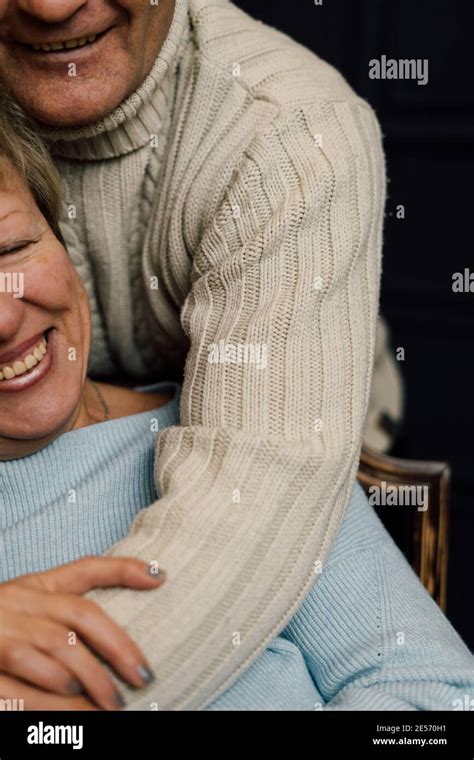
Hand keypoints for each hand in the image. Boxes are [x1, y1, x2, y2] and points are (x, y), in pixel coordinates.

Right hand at [0, 556, 165, 709]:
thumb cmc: (1, 620)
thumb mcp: (34, 594)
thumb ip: (82, 584)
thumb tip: (157, 577)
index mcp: (32, 588)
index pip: (83, 571)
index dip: (123, 570)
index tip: (160, 579)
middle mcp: (15, 608)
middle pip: (76, 625)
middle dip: (115, 652)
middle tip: (140, 680)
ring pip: (53, 661)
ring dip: (89, 685)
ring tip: (114, 705)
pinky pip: (25, 696)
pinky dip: (56, 710)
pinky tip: (79, 717)